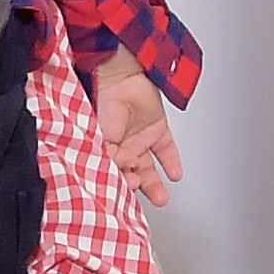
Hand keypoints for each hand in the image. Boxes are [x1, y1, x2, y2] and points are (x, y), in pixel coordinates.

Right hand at [91, 51, 181, 206]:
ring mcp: (138, 137)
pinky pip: (166, 149)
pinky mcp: (156, 127)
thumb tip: (119, 175)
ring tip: (161, 198)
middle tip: (142, 192)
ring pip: (148, 167)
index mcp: (102, 147)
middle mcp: (120, 145)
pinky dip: (172, 163)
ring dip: (155, 184)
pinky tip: (175, 176)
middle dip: (138, 186)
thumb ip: (107, 158)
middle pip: (130, 173)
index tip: (126, 186)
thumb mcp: (98, 136)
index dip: (119, 183)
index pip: (112, 173)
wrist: (118, 75)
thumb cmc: (99, 99)